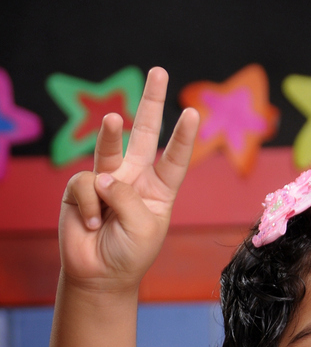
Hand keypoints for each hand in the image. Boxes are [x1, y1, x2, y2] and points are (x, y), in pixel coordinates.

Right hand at [59, 67, 198, 292]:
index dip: (183, 138)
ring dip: (110, 132)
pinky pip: (87, 184)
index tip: (193, 113)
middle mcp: (135, 178)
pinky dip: (91, 206)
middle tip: (159, 71)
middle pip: (145, 134)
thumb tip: (103, 175)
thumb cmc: (130, 254)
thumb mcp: (144, 228)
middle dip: (151, 102)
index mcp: (160, 190)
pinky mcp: (82, 187)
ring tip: (113, 120)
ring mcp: (108, 179)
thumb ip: (128, 198)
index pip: (175, 159)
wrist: (98, 275)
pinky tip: (93, 223)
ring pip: (110, 144)